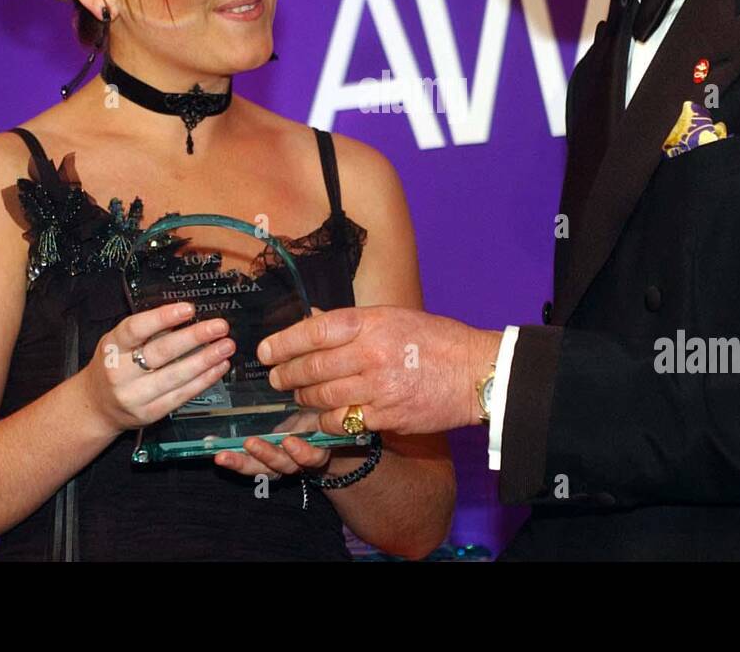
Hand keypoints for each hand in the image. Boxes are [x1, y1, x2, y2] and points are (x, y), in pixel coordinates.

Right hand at [79, 302, 234, 433]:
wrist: (97, 406)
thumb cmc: (115, 365)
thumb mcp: (120, 343)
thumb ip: (148, 330)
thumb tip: (187, 315)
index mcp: (112, 347)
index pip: (136, 329)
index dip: (163, 318)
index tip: (188, 309)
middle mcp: (120, 373)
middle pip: (161, 353)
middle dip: (194, 338)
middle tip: (219, 327)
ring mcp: (135, 396)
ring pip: (175, 376)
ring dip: (206, 360)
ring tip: (226, 346)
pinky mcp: (150, 413)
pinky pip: (181, 395)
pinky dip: (204, 380)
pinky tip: (218, 367)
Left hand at [213, 408, 331, 477]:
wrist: (320, 432)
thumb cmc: (323, 414)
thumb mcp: (328, 410)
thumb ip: (326, 405)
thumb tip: (321, 381)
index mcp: (317, 450)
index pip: (311, 457)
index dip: (301, 452)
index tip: (290, 441)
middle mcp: (296, 461)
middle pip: (281, 466)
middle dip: (265, 455)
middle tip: (250, 444)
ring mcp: (276, 463)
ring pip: (260, 469)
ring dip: (240, 462)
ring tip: (222, 455)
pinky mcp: (261, 459)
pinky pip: (247, 462)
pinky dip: (230, 456)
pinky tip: (213, 446)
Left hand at [257, 305, 501, 434]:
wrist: (475, 373)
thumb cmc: (437, 341)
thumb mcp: (394, 317)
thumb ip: (353, 322)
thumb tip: (314, 319)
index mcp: (372, 322)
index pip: (314, 330)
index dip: (283, 342)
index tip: (265, 352)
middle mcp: (371, 353)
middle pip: (312, 367)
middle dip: (287, 375)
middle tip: (277, 380)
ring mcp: (378, 387)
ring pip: (322, 397)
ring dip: (304, 399)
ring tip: (298, 397)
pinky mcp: (386, 416)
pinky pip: (343, 421)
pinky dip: (327, 421)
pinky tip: (324, 418)